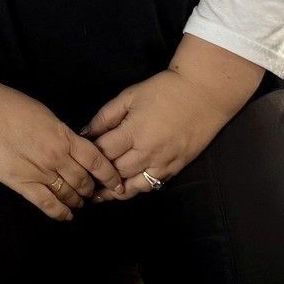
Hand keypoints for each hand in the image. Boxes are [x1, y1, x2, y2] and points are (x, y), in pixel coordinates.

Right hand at [0, 86, 122, 222]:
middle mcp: (57, 156)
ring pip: (68, 193)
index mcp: (63, 136)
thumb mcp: (44, 114)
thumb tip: (71, 143)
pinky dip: (60, 212)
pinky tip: (66, 215)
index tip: (116, 181)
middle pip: (84, 179)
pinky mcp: (22, 183)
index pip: (96, 159)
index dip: (109, 174)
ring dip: (77, 200)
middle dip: (92, 188)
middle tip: (95, 193)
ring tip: (80, 203)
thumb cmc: (8, 107)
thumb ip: (60, 133)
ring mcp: (40, 172)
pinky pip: (47, 203)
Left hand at [82, 70, 234, 199]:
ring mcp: (163, 163)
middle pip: (116, 172)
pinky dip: (137, 189)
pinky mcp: (176, 168)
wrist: (204, 93)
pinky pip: (152, 186)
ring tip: (99, 193)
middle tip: (84, 177)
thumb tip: (85, 133)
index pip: (103, 152)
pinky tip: (125, 188)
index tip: (79, 158)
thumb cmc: (164, 90)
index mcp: (134, 132)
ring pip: (133, 187)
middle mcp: (148, 152)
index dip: (89, 156)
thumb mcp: (129, 96)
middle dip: (99, 175)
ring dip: (115, 191)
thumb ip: (106, 116)